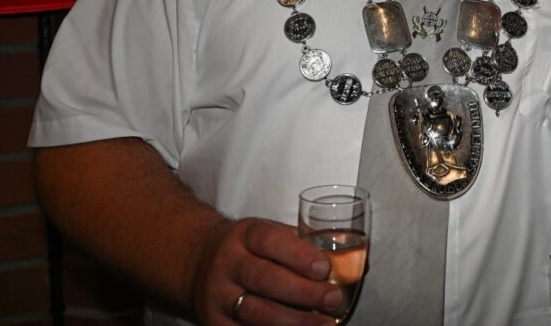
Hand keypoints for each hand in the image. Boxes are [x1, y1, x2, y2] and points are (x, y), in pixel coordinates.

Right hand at [191, 217, 342, 325]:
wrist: (198, 261)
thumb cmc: (249, 248)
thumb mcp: (269, 234)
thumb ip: (304, 244)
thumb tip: (352, 260)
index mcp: (244, 235)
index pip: (271, 241)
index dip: (299, 256)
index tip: (324, 269)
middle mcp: (227, 263)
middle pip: (265, 279)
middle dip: (304, 292)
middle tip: (333, 299)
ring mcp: (218, 294)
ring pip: (256, 311)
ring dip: (294, 321)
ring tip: (324, 324)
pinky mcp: (213, 321)